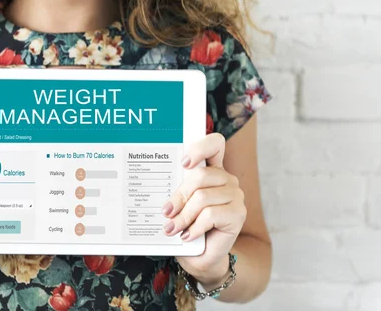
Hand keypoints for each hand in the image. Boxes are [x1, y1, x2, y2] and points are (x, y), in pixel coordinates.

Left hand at [161, 133, 245, 286]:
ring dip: (183, 216)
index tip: (184, 163)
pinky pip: (210, 215)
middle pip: (200, 175)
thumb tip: (162, 192)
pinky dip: (195, 227)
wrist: (201, 256)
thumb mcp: (179, 205)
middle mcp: (226, 179)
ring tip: (172, 228)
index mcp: (212, 170)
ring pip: (202, 197)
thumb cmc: (187, 226)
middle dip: (179, 196)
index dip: (200, 148)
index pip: (214, 144)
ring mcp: (235, 195)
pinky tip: (188, 235)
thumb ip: (176, 191)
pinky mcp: (238, 214)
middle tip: (166, 212)